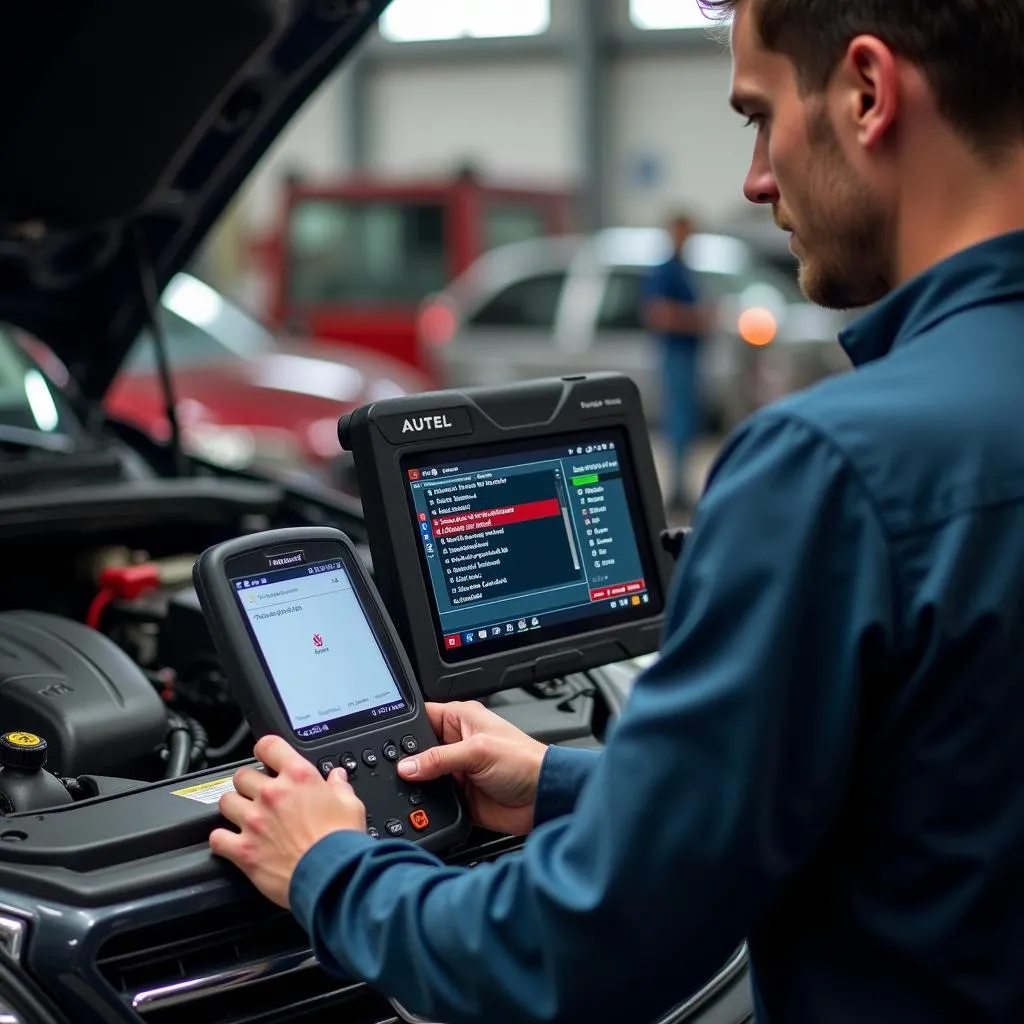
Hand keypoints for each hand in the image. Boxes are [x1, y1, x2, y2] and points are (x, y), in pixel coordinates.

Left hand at [210, 735, 365, 906]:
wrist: (332, 877)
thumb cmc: (342, 842)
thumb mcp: (351, 806)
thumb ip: (340, 787)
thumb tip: (337, 777)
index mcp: (298, 777)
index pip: (269, 746)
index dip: (266, 750)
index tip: (266, 757)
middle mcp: (272, 794)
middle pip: (242, 775)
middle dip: (249, 784)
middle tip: (260, 795)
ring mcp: (254, 821)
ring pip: (226, 801)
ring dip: (234, 808)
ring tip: (244, 817)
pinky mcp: (243, 850)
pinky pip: (217, 838)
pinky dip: (222, 841)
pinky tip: (231, 842)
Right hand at [397, 701, 547, 834]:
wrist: (544, 799)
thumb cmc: (524, 762)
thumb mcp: (478, 751)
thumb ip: (440, 758)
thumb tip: (406, 766)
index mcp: (461, 719)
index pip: (422, 716)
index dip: (403, 726)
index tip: (382, 738)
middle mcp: (456, 743)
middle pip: (417, 748)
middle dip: (404, 759)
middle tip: (389, 768)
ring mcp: (456, 770)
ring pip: (422, 775)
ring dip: (414, 783)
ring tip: (399, 787)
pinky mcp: (458, 796)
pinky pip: (432, 798)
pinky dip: (424, 803)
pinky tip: (416, 805)